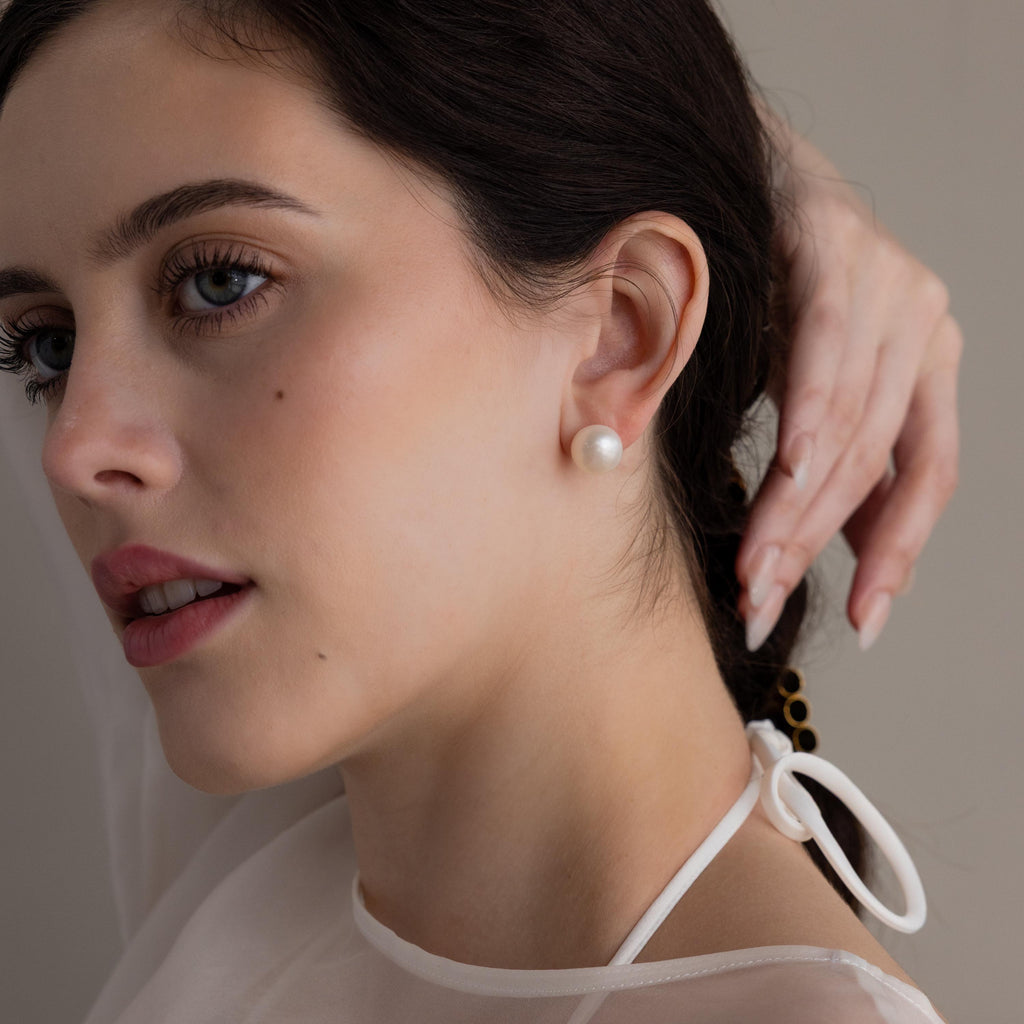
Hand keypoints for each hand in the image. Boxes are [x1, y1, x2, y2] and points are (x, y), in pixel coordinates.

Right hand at [738, 116, 962, 652]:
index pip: (929, 478)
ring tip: (753, 567)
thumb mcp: (815, 386)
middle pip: (878, 461)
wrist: (750, 170)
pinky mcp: (837, 249)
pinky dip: (806, 419)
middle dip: (813, 544)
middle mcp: (926, 326)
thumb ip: (840, 459)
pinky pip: (824, 350)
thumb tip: (843, 547)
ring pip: (848, 422)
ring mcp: (889, 284)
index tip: (864, 623)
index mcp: (930, 366)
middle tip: (761, 602)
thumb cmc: (775, 287)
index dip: (898, 555)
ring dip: (794, 506)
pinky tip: (788, 475)